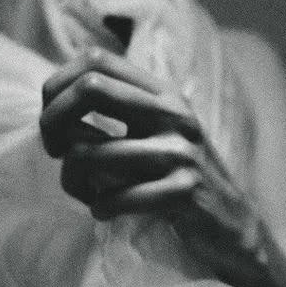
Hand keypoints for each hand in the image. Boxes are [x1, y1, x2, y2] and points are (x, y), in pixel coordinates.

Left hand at [39, 49, 262, 282]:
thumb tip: (55, 107)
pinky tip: (104, 212)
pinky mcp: (183, 192)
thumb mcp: (159, 135)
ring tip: (85, 194)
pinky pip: (117, 198)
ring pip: (91, 154)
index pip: (95, 60)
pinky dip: (99, 208)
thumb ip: (121, 114)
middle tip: (54, 152)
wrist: (233, 225)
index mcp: (162, 94)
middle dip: (54, 122)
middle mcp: (172, 114)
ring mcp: (180, 152)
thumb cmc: (181, 183)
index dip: (58, 86)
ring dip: (72, 180)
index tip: (52, 121)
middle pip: (90, 88)